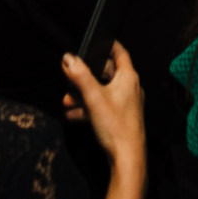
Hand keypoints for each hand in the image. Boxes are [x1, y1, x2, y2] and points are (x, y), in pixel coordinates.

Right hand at [61, 42, 145, 166]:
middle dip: (85, 76)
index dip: (108, 44)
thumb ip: (79, 76)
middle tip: (70, 78)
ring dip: (83, 94)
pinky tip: (72, 114)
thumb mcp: (93, 97)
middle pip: (106, 73)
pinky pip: (102, 106)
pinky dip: (88, 107)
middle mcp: (130, 88)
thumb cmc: (116, 126)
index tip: (96, 40)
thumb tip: (68, 58)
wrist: (126, 158)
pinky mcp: (120, 117)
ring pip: (102, 91)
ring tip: (67, 101)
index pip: (120, 52)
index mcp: (128, 77)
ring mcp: (126, 103)